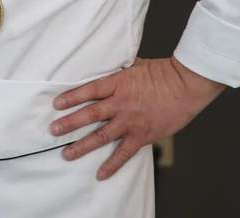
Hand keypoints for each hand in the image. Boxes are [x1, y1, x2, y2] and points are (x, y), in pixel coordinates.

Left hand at [50, 56, 225, 179]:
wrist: (185, 86)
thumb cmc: (164, 73)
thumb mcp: (137, 65)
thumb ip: (121, 71)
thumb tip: (111, 70)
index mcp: (118, 83)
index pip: (89, 90)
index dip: (71, 97)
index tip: (57, 104)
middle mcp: (120, 103)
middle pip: (89, 114)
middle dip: (69, 123)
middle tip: (54, 130)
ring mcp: (130, 121)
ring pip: (101, 135)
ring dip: (82, 145)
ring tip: (67, 153)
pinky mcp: (142, 135)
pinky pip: (123, 153)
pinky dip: (112, 165)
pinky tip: (100, 173)